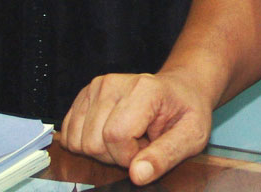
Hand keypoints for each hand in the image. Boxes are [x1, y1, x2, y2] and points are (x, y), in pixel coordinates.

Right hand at [60, 70, 212, 184]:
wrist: (181, 88)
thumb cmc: (186, 111)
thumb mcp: (191, 136)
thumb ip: (166, 156)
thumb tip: (137, 175)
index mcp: (143, 89)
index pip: (116, 136)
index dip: (130, 156)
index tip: (148, 149)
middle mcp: (113, 84)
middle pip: (93, 142)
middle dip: (116, 155)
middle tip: (140, 143)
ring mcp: (96, 87)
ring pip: (78, 141)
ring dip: (102, 150)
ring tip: (129, 137)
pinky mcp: (85, 94)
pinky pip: (69, 134)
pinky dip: (87, 143)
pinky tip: (111, 133)